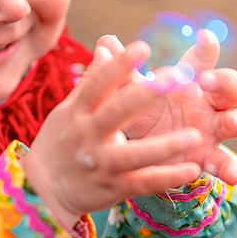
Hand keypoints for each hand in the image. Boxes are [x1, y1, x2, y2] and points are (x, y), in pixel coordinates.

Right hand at [22, 41, 205, 229]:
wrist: (41, 191)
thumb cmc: (60, 142)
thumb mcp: (68, 110)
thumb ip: (92, 82)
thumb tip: (107, 46)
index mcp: (77, 112)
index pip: (97, 84)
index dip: (118, 66)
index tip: (141, 47)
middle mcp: (88, 136)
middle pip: (117, 113)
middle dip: (145, 95)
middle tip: (176, 77)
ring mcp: (101, 164)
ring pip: (135, 155)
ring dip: (165, 146)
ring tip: (195, 135)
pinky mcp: (113, 188)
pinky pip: (144, 183)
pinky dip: (167, 177)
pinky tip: (192, 169)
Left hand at [98, 31, 236, 184]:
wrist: (133, 149)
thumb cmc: (137, 111)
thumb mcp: (127, 92)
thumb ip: (120, 71)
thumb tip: (106, 41)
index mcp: (190, 81)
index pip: (204, 60)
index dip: (208, 49)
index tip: (204, 38)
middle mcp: (208, 103)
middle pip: (233, 86)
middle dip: (225, 82)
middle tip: (207, 82)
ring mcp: (212, 130)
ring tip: (230, 121)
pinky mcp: (208, 157)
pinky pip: (225, 162)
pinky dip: (231, 168)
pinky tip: (232, 176)